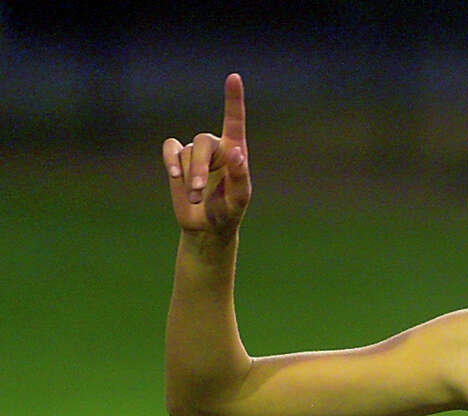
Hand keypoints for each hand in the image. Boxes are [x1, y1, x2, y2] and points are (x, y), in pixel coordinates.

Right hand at [161, 73, 251, 236]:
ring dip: (188, 176)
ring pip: (186, 152)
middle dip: (198, 167)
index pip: (234, 121)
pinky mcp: (177, 159)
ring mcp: (195, 152)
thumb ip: (240, 175)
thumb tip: (236, 152)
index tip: (234, 77)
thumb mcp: (239, 198)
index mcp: (235, 152)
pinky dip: (169, 160)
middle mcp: (216, 147)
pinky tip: (173, 175)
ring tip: (195, 196)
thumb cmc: (228, 212)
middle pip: (202, 142)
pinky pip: (170, 149)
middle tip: (198, 191)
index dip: (233, 99)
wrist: (207, 227)